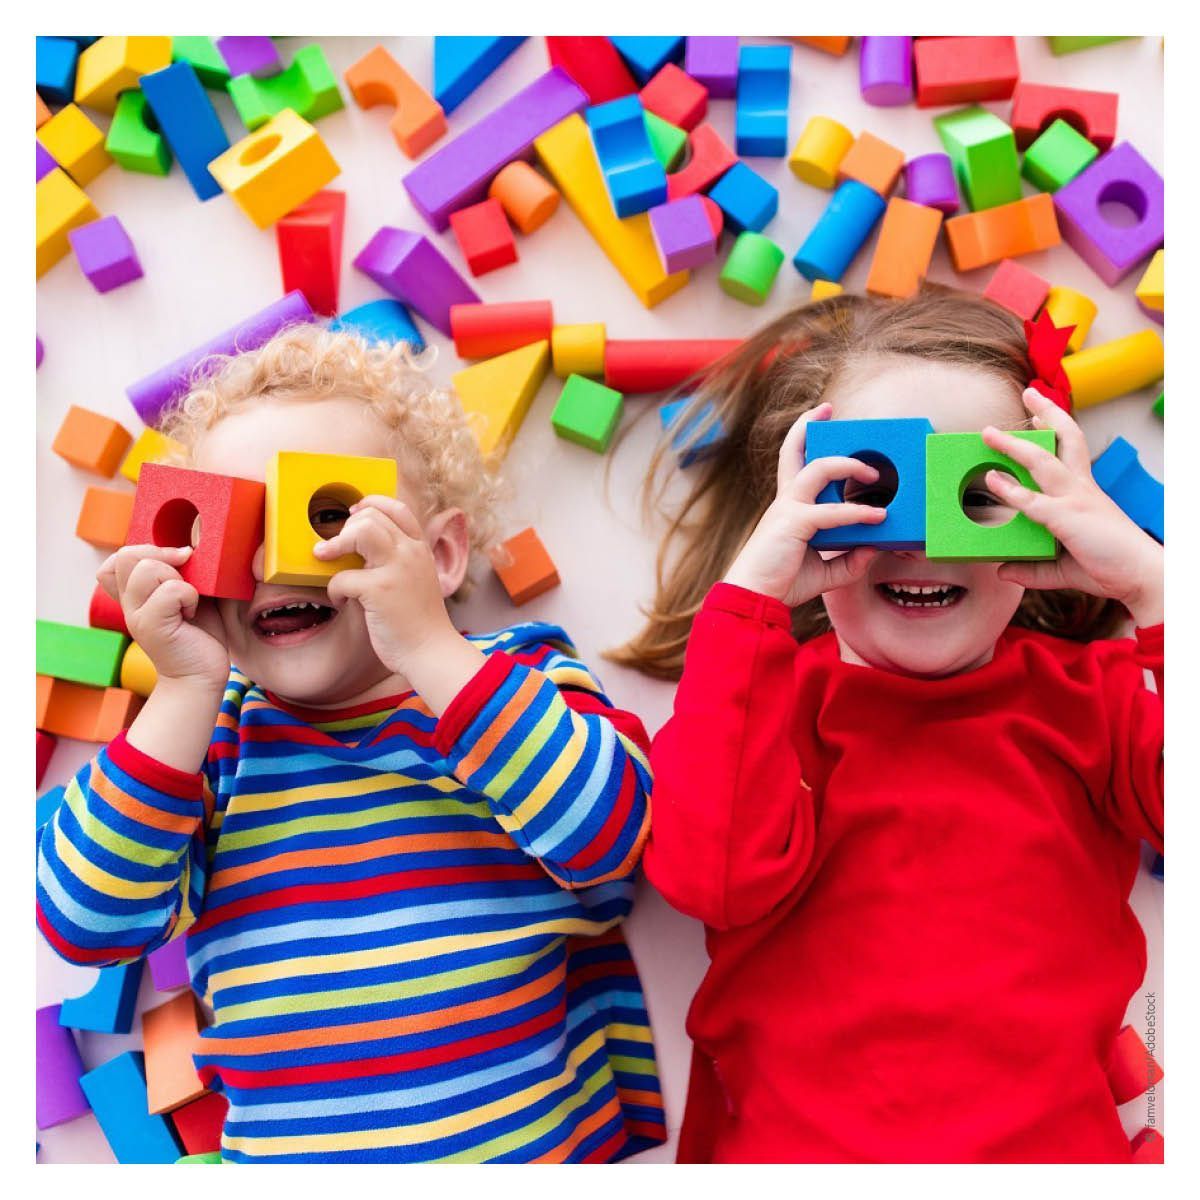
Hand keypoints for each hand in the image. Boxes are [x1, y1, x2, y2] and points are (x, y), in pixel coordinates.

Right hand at [97, 545, 229, 690]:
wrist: (201, 676)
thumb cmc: (201, 635)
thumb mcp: (192, 595)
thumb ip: (183, 572)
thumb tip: (189, 545)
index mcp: (136, 594)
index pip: (118, 557)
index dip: (146, 550)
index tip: (177, 562)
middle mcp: (130, 603)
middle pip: (128, 555)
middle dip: (163, 557)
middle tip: (187, 581)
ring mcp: (136, 615)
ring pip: (147, 569)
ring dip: (178, 579)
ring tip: (189, 602)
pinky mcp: (151, 627)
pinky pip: (171, 590)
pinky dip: (189, 596)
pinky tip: (192, 614)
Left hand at [314, 496, 479, 689]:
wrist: (430, 651)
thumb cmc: (418, 622)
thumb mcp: (416, 580)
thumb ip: (398, 561)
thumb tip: (362, 547)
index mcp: (420, 549)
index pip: (397, 508)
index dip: (370, 504)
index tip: (353, 515)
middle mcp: (411, 552)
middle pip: (371, 516)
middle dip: (345, 528)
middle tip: (335, 548)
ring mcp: (396, 568)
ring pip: (359, 530)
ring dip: (335, 544)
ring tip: (325, 557)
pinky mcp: (379, 589)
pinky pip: (342, 576)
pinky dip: (335, 590)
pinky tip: (342, 603)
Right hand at [723, 403, 884, 606]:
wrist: (754, 599)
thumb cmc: (782, 583)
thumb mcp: (825, 571)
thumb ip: (849, 560)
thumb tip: (875, 548)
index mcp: (788, 507)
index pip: (794, 463)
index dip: (803, 437)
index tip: (820, 418)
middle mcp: (786, 500)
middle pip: (793, 450)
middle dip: (809, 425)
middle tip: (829, 409)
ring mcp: (788, 508)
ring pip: (818, 469)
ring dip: (849, 465)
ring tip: (874, 474)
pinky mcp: (794, 523)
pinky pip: (831, 512)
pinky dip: (856, 512)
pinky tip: (877, 517)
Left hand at [981, 388, 1163, 625]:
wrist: (1141, 576)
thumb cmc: (1109, 567)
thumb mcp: (1062, 569)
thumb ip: (1032, 569)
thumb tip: (1003, 571)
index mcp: (1085, 492)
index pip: (1071, 449)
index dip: (1056, 428)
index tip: (1039, 413)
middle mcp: (1081, 488)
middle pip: (1065, 439)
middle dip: (1047, 412)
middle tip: (1029, 392)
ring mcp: (1075, 500)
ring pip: (1042, 462)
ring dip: (1013, 445)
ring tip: (988, 433)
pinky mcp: (1068, 518)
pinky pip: (1034, 501)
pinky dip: (1012, 490)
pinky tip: (993, 479)